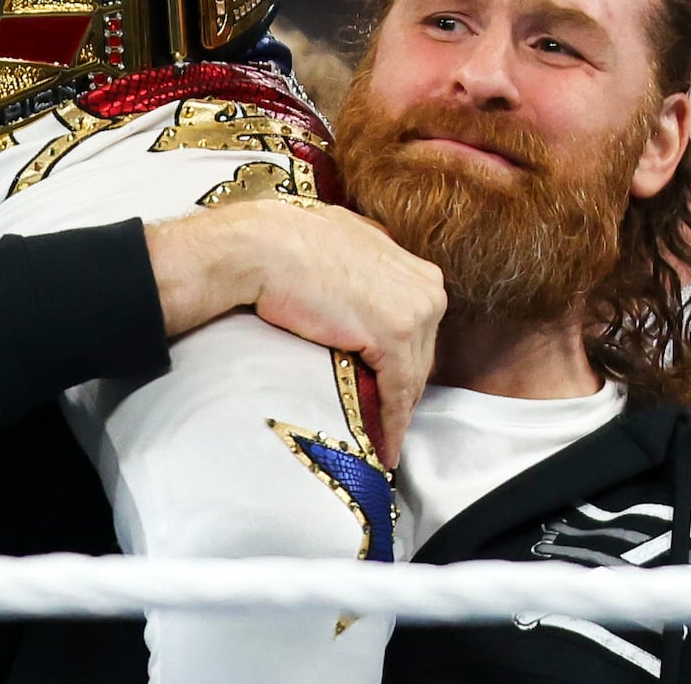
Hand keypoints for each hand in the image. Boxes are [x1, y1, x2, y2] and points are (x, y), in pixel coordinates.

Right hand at [149, 199, 444, 463]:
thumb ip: (370, 266)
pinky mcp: (394, 336)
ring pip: (412, 378)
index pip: (420, 331)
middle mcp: (427, 289)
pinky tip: (384, 447)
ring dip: (397, 412)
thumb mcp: (347, 243)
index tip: (391, 390)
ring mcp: (416, 311)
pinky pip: (398, 393)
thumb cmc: (289, 243)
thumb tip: (366, 284)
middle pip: (421, 356)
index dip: (405, 364)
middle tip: (383, 420)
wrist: (263, 246)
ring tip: (382, 441)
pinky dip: (391, 424)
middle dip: (403, 389)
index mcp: (418, 268)